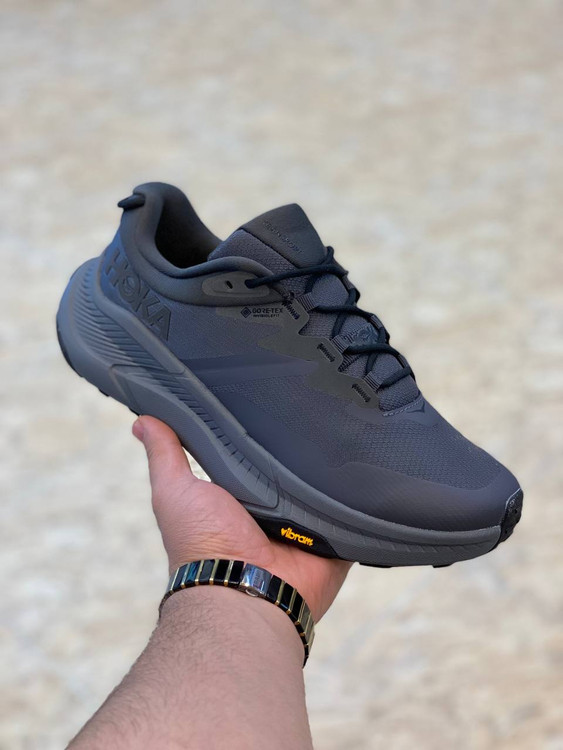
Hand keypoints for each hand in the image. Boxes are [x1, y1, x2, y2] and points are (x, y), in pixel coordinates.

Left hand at [133, 416, 350, 620]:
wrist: (245, 593)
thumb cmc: (203, 544)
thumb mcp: (175, 491)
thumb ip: (165, 455)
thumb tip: (142, 420)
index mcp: (242, 497)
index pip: (257, 456)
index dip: (262, 431)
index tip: (272, 395)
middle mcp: (277, 511)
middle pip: (296, 469)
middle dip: (303, 446)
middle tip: (316, 404)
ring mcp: (309, 526)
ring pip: (328, 486)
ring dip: (333, 469)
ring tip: (347, 425)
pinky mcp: (337, 539)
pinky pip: (355, 512)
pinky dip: (360, 496)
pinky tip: (370, 466)